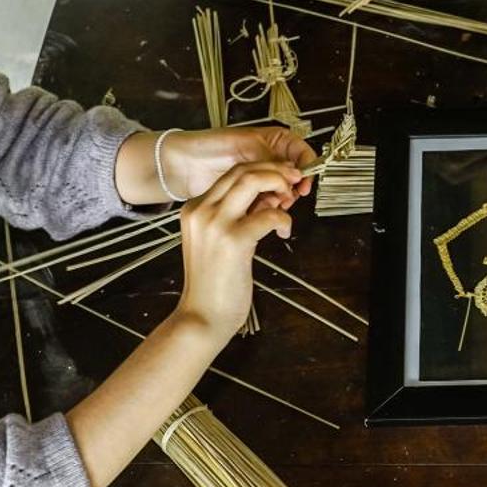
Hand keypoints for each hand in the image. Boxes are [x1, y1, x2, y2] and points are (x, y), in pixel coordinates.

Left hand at [159, 126, 314, 203]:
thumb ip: (271, 158)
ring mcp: (258, 179)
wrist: (182, 164)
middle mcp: (267, 159)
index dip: (307, 166)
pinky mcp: (248, 195)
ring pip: (280, 191)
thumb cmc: (210, 145)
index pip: (300, 151)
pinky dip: (265, 208)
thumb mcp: (247, 145)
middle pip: (292, 175)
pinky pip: (264, 203)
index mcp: (272, 140)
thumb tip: (293, 172)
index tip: (304, 182)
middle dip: (291, 187)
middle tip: (285, 198)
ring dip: (278, 199)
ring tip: (269, 205)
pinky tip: (258, 210)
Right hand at [172, 161, 302, 342]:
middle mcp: (200, 210)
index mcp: (193, 208)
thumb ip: (238, 214)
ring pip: (253, 181)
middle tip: (293, 183)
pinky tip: (283, 233)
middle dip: (274, 171)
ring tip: (288, 203)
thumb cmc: (213, 282)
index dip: (262, 170)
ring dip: (278, 186)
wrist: (202, 316)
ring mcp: (215, 224)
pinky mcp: (233, 241)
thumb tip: (269, 196)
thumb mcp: (217, 239)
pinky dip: (283, 220)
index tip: (281, 179)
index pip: (231, 173)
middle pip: (242, 170)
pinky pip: (269, 215)